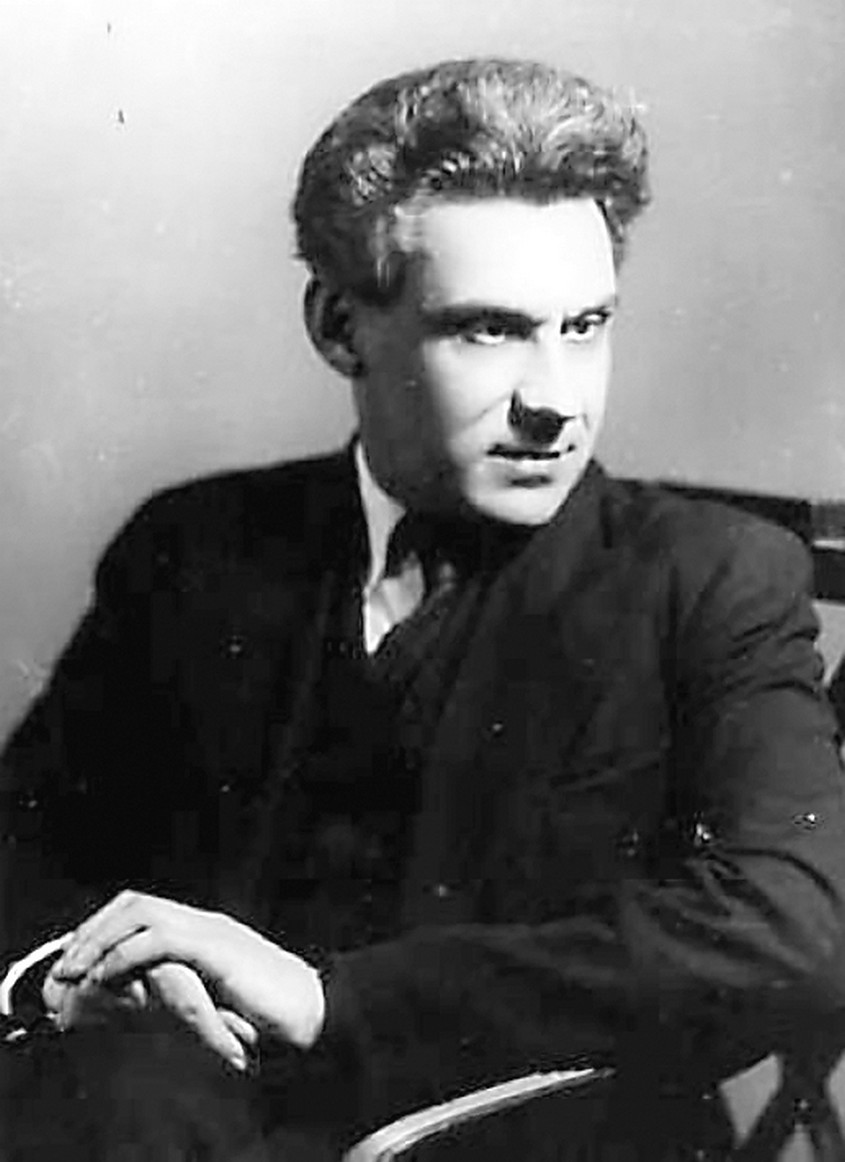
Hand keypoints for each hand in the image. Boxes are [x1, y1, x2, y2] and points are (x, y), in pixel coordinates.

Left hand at [47, 891, 325, 1058]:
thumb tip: (147, 1003)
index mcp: (202, 930)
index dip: (104, 928)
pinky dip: (125, 956)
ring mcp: (210, 931)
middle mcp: (203, 922)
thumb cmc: (269, 1012)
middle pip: (136, 902)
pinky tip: (107, 977)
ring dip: (101, 940)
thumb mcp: (216, 996)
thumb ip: (187, 989)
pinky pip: (160, 940)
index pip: (143, 909)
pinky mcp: (215, 949)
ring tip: (76, 970)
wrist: (311, 1010)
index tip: (75, 959)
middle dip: (94, 929)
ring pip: (142, 913)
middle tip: (65, 964)